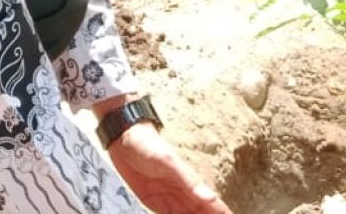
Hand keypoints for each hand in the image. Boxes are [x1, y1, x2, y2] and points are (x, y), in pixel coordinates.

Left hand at [105, 121, 229, 213]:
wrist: (124, 138)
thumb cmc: (147, 145)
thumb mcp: (168, 161)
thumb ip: (189, 180)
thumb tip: (210, 197)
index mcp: (189, 183)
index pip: (211, 204)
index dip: (222, 212)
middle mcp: (182, 193)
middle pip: (200, 213)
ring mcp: (169, 199)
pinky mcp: (155, 202)